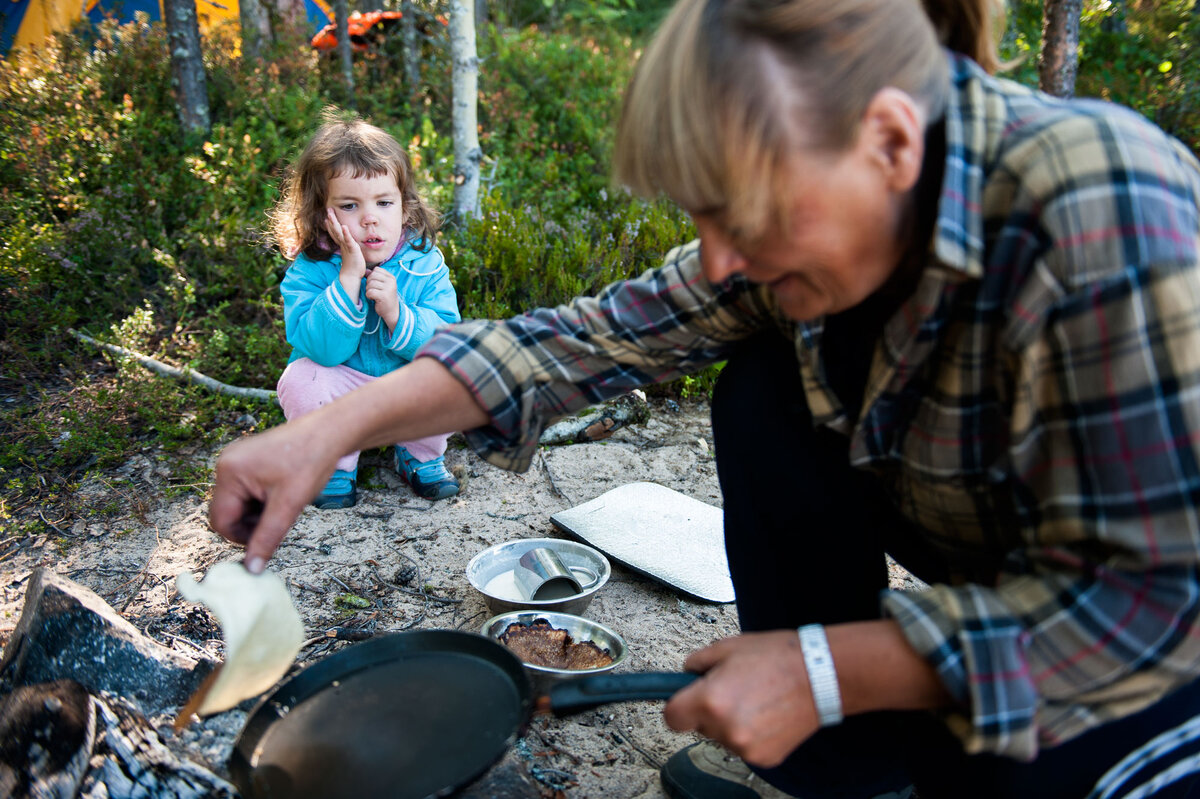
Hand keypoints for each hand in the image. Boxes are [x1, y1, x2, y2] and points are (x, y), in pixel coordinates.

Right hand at [208, 418, 338, 572]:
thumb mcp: (289, 506)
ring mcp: (236, 461)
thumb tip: (252, 569)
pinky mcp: (246, 461)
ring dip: (258, 512)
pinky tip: (282, 493)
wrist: (329, 433)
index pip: (221, 521)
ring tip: (285, 503)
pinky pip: (245, 492)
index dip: (242, 538)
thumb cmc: (310, 462)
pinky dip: (261, 500)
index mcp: (229, 473)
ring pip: (238, 504)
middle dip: (251, 523)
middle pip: (227, 513)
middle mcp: (226, 464)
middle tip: (280, 518)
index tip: (267, 539)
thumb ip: (267, 538)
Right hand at [325, 208, 366, 299]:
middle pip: (335, 230)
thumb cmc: (353, 266)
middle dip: (332, 220)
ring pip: (339, 233)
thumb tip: (349, 247)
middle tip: (328, 210)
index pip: (336, 233)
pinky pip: (348, 240)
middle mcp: (343, 244)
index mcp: (343, 244)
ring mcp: (346, 246)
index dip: (331, 225)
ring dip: (335, 223)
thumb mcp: (351, 255)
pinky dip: (346, 233)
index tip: (327, 217)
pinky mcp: (352, 249)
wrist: (351, 276)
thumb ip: (349, 249)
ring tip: (331, 215)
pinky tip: (344, 227)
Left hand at [364, 265, 399, 331]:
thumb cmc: (385, 298)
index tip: (376, 285)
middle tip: (373, 291)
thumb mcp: (381, 285)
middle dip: (369, 283)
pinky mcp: (384, 296)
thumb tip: (365, 270)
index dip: (372, 276)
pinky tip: (373, 299)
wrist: (392, 312)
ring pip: (370, 284)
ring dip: (368, 290)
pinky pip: (369, 292)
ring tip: (374, 295)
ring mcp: (388, 288)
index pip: (376, 270)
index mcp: (391, 277)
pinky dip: (369, 296)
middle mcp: (391, 281)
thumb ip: (374, 277)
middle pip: (372, 276)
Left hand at [664, 630, 817, 766]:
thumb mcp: (727, 648)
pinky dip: (752, 734)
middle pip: (699, 726)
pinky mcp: (765, 758)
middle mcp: (725, 729)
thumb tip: (685, 676)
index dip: (678, 705)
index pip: (672, 717)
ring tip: (756, 698)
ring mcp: (745, 747)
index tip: (686, 700)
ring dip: (731, 722)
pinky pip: (745, 747)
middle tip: (733, 689)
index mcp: (710, 700)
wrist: (820, 675)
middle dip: (709, 710)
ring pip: (723, 737)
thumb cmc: (777, 657)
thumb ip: (696, 663)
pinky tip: (768, 714)